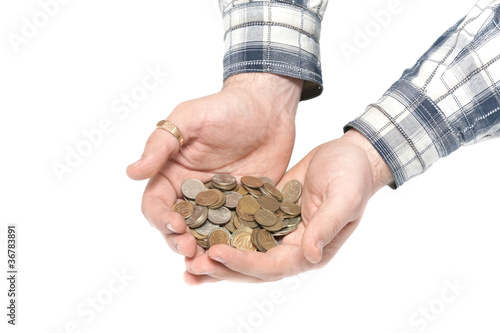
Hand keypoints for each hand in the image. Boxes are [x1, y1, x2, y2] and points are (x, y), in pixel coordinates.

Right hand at [126, 73, 302, 258]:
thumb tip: (132, 172)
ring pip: (206, 237)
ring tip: (211, 265)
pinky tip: (240, 258)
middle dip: (180, 243)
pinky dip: (236, 248)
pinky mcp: (247, 209)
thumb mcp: (189, 118)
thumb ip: (161, 144)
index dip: (161, 218)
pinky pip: (239, 232)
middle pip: (178, 228)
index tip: (175, 225)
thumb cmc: (225, 107)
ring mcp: (221, 206)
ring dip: (205, 253)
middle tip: (192, 252)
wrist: (268, 107)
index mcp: (173, 175)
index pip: (156, 204)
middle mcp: (193, 195)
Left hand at [184, 130, 393, 283]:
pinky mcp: (266, 215)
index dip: (244, 262)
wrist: (348, 156)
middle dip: (222, 268)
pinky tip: (198, 231)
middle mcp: (291, 247)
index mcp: (310, 250)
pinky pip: (241, 228)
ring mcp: (277, 232)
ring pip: (243, 251)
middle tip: (191, 266)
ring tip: (186, 260)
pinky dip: (222, 232)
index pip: (272, 265)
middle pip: (252, 266)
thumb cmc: (352, 175)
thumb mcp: (344, 196)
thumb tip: (311, 254)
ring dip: (216, 257)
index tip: (216, 254)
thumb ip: (327, 224)